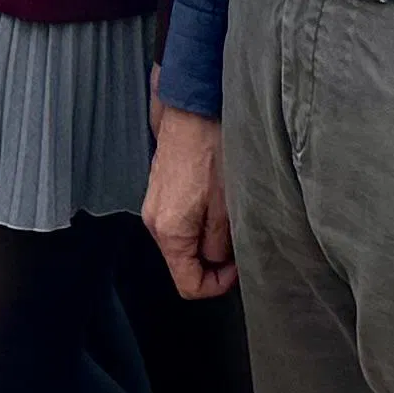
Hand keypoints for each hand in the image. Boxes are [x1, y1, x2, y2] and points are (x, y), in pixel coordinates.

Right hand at [144, 101, 235, 299]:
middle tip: (239, 242)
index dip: (217, 285)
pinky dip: (199, 220)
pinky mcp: (161, 190)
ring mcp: (155, 204)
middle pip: (184, 264)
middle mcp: (155, 222)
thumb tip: (218, 260)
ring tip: (229, 216)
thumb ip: (219, 244)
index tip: (237, 269)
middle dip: (213, 261)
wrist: (192, 107)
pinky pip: (180, 220)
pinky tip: (217, 199)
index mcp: (169, 232)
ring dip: (207, 238)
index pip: (188, 285)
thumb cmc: (210, 149)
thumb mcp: (226, 206)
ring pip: (183, 241)